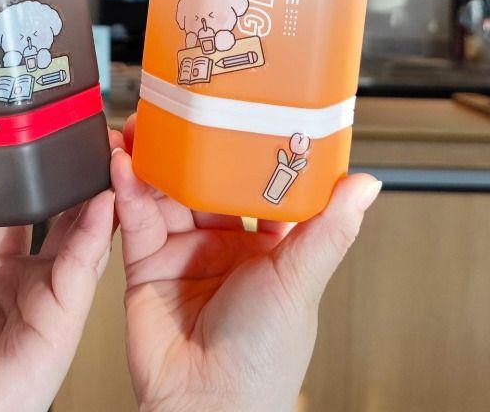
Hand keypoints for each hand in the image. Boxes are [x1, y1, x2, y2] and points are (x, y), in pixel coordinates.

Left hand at [0, 130, 120, 411]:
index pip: (19, 214)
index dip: (28, 180)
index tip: (31, 144)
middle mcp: (28, 283)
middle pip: (60, 220)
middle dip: (72, 180)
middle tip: (79, 140)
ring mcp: (49, 297)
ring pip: (82, 236)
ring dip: (94, 195)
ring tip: (101, 155)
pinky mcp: (64, 315)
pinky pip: (85, 266)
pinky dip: (97, 231)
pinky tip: (102, 198)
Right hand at [111, 116, 379, 411]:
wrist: (207, 406)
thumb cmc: (264, 360)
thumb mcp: (300, 281)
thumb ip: (328, 230)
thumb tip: (366, 185)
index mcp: (267, 247)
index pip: (254, 182)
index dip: (242, 146)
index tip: (235, 107)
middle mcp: (224, 245)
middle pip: (203, 179)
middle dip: (188, 145)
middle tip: (177, 109)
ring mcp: (183, 253)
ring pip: (166, 191)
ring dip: (152, 159)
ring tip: (142, 127)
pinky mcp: (147, 265)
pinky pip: (136, 217)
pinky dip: (128, 188)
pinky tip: (124, 165)